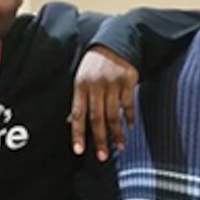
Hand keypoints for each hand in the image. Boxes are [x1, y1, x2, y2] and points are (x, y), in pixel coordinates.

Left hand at [70, 45, 138, 161]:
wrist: (114, 43)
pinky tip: (130, 128)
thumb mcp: (81, 79)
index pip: (77, 115)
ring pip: (114, 114)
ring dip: (117, 133)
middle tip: (103, 157)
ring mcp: (112, 83)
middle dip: (100, 139)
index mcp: (80, 86)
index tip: (79, 150)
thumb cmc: (94, 65)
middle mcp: (96, 86)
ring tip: (119, 147)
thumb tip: (69, 122)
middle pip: (97, 118)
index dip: (78, 134)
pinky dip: (129, 117)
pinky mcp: (128, 81)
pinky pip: (128, 104)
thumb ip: (78, 100)